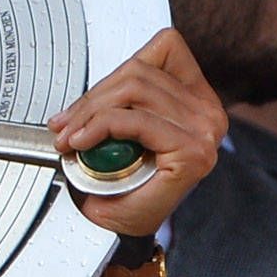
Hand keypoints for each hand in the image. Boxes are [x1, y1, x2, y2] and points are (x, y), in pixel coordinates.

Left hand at [50, 29, 225, 237]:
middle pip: (140, 71)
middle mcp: (210, 113)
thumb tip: (95, 86)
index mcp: (200, 100)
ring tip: (74, 137)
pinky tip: (85, 142)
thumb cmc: (123, 183)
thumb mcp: (125, 127)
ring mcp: (205, 132)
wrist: (122, 228)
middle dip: (93, 96)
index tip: (92, 100)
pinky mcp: (192, 151)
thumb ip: (125, 97)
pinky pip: (134, 121)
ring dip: (91, 113)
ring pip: (134, 91)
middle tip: (66, 125)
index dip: (121, 66)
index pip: (165, 48)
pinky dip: (101, 127)